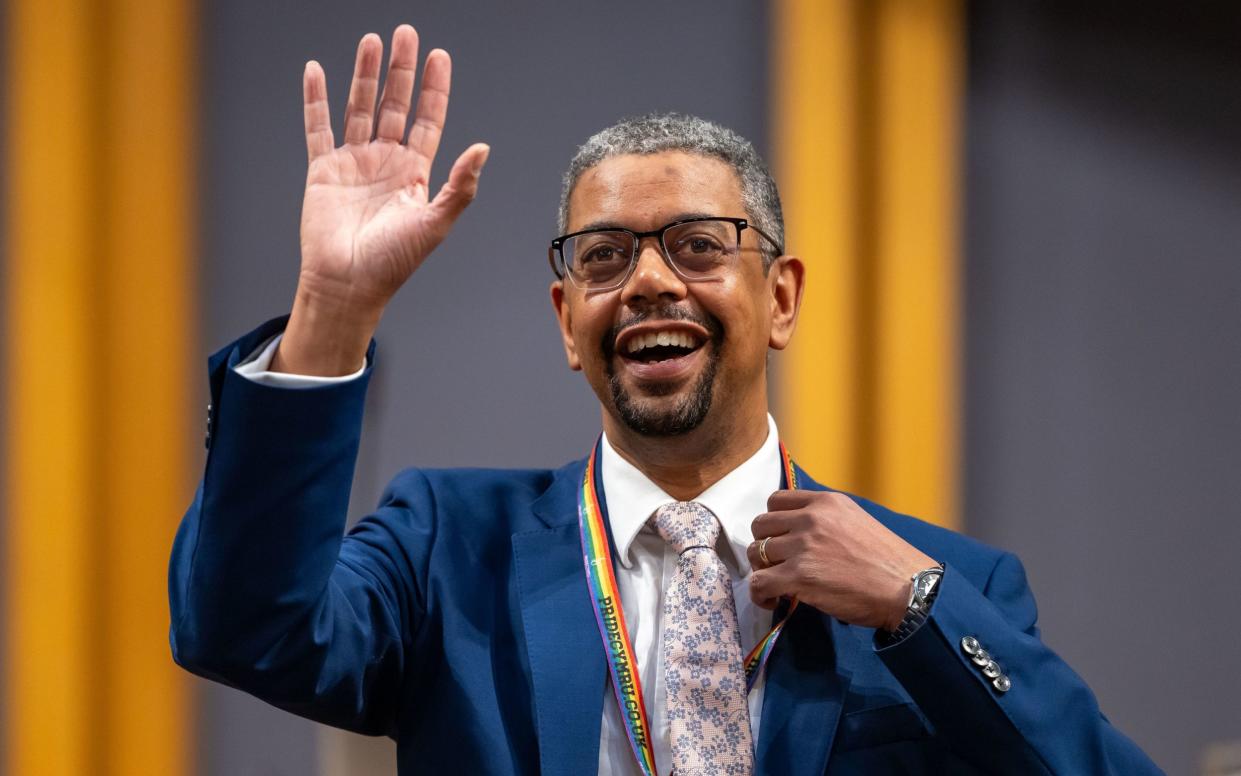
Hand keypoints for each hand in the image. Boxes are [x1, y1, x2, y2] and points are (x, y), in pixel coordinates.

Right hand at [276, 25, 489, 374]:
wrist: (348, 284)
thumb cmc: (393, 262)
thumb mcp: (435, 223)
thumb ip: (460, 186)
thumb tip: (483, 148)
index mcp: (415, 173)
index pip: (428, 120)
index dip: (434, 89)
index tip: (439, 56)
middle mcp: (385, 163)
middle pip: (394, 104)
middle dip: (400, 70)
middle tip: (405, 34)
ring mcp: (353, 163)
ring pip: (360, 108)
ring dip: (365, 75)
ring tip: (371, 41)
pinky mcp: (323, 170)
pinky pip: (318, 127)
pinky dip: (316, 99)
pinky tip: (316, 71)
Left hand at [747, 490, 937, 630]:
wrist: (909, 589)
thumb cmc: (888, 562)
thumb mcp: (856, 522)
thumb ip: (826, 520)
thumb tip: (796, 533)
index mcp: (826, 502)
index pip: (775, 500)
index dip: (773, 523)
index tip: (781, 541)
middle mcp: (812, 518)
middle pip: (761, 525)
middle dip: (764, 546)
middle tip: (778, 565)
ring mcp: (804, 546)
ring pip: (756, 553)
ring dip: (762, 570)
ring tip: (777, 585)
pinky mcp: (800, 576)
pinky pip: (759, 583)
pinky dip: (760, 594)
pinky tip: (773, 601)